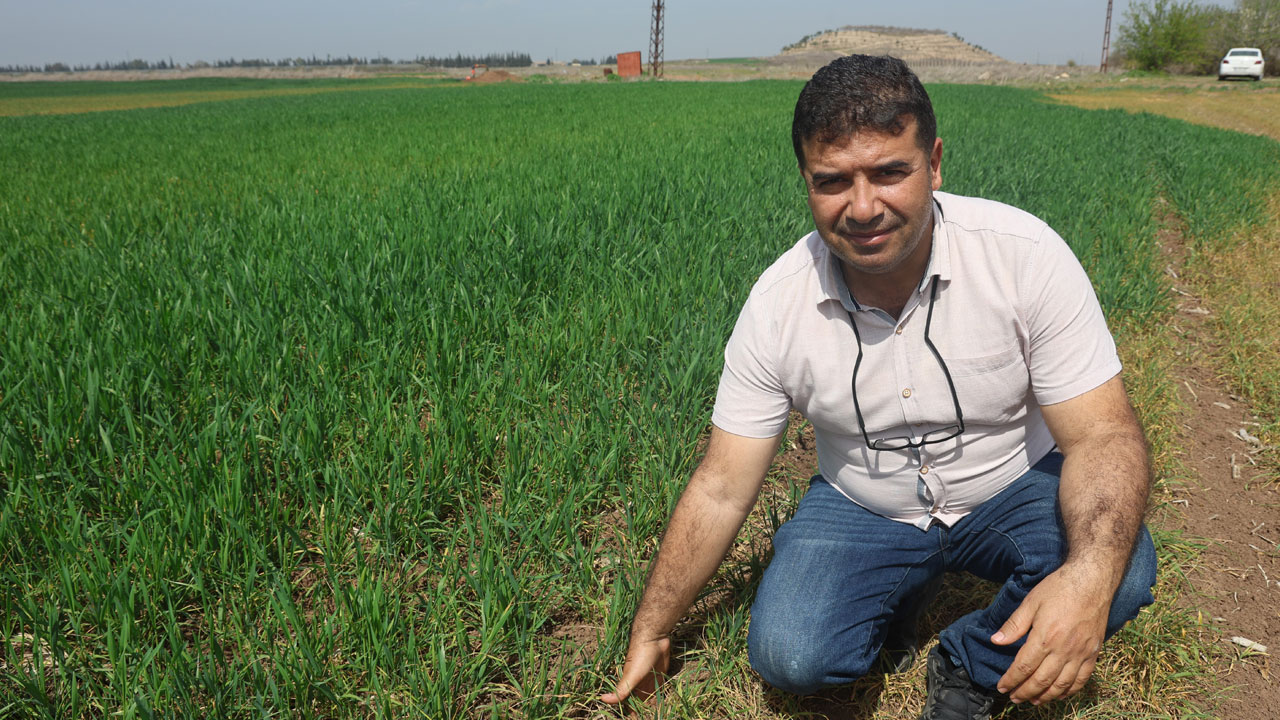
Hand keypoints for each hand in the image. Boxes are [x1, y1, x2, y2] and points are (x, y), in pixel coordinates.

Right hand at [600, 636, 670, 711]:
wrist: (654, 638)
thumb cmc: (640, 656)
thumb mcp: (631, 675)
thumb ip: (620, 690)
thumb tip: (602, 699)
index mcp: (629, 687)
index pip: (628, 706)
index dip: (631, 715)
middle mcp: (637, 686)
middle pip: (639, 705)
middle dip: (643, 713)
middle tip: (652, 718)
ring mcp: (649, 682)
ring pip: (649, 700)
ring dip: (652, 709)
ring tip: (658, 717)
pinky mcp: (659, 678)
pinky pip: (658, 692)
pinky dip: (660, 701)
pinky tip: (664, 708)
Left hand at [990, 565, 1111, 704]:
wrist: (1092, 580)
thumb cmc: (1059, 588)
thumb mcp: (1031, 602)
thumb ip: (1014, 625)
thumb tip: (996, 641)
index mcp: (1045, 637)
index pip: (1024, 667)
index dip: (1011, 680)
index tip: (1002, 687)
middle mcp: (1063, 650)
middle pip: (1041, 680)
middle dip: (1025, 692)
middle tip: (1014, 698)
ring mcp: (1081, 653)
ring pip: (1062, 685)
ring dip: (1046, 697)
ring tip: (1033, 701)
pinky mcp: (1093, 653)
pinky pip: (1082, 680)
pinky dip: (1069, 691)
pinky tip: (1059, 694)